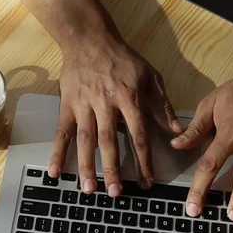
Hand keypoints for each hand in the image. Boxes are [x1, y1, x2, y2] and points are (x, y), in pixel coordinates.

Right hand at [49, 38, 183, 196]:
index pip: (138, 134)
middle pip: (109, 141)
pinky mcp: (67, 105)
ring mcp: (83, 105)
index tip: (146, 181)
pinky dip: (57, 152)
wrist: (89, 39)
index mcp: (129, 98)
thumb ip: (162, 105)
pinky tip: (55, 171)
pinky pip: (62, 132)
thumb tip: (177, 131)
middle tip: (116, 193)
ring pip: (85, 139)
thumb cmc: (122, 59)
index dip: (143, 160)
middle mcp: (105, 103)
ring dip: (86, 165)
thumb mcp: (150, 76)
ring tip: (88, 188)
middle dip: (112, 169)